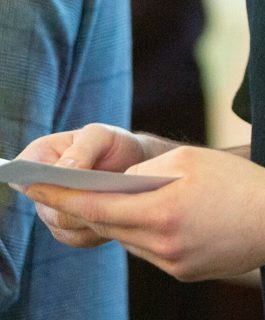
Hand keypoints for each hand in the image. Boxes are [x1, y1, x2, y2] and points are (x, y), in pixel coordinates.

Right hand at [15, 123, 146, 247]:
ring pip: (65, 225)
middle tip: (105, 192)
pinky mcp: (69, 232)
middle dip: (77, 201)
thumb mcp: (101, 136)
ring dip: (90, 216)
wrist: (132, 165)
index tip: (64, 179)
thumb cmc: (111, 144)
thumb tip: (62, 170)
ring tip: (116, 201)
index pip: (24, 170)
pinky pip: (80, 237)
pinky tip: (116, 216)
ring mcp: (52, 213)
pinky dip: (98, 229)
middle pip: (47, 206)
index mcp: (39, 156)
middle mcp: (39, 189)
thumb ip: (82, 149)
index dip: (36, 178)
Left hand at [22, 144, 264, 279]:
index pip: (97, 207)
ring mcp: (174, 265)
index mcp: (162, 212)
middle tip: (59, 189)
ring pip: (129, 240)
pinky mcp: (185, 274)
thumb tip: (115, 184)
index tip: (38, 186)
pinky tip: (147, 215)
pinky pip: (150, 250)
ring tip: (101, 199)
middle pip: (109, 227)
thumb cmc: (237, 182)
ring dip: (116, 220)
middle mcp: (164, 246)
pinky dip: (142, 231)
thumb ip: (145, 172)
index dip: (64, 197)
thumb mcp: (188, 161)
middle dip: (85, 208)